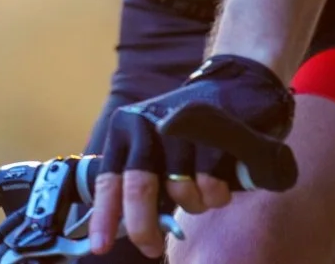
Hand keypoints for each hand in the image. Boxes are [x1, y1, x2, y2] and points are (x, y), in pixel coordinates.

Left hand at [87, 55, 293, 257]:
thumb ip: (142, 182)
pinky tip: (221, 177)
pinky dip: (217, 193)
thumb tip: (132, 230)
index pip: (109, 178)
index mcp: (125, 129)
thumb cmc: (188, 132)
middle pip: (139, 186)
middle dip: (143, 225)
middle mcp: (147, 123)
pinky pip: (211, 185)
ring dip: (194, 204)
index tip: (100, 246)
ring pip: (181, 192)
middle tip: (150, 247)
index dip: (104, 216)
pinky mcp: (213, 129)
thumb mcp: (155, 149)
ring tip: (200, 190)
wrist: (234, 86)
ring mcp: (180, 124)